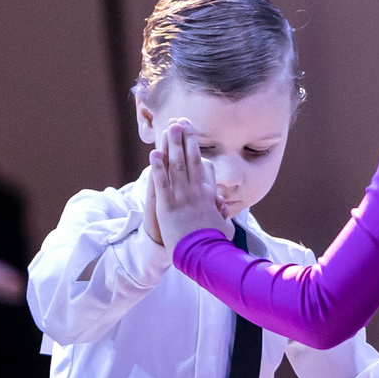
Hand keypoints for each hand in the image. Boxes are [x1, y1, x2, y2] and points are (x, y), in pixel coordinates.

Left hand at [147, 117, 229, 244]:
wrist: (205, 256)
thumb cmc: (215, 244)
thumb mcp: (224, 226)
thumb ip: (221, 212)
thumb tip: (220, 204)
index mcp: (210, 196)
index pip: (205, 169)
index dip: (198, 153)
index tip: (192, 141)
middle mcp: (197, 192)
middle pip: (192, 159)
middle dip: (187, 139)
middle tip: (182, 121)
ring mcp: (182, 197)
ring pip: (177, 165)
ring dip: (173, 145)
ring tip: (170, 127)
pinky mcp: (168, 206)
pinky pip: (162, 182)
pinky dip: (158, 167)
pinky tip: (154, 153)